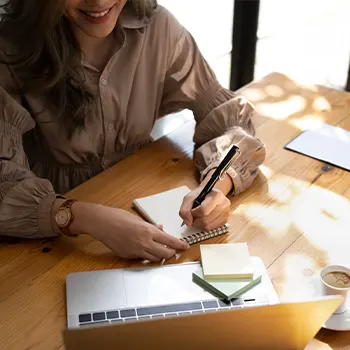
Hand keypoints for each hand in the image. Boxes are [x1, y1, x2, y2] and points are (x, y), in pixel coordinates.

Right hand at [70, 202, 188, 261]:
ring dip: (160, 256)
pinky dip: (148, 256)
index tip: (185, 246)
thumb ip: (151, 227)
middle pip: (165, 253)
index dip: (180, 245)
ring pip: (155, 259)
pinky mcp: (128, 256)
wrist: (102, 223)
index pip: (170, 241)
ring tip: (162, 251)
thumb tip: (161, 229)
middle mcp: (145, 243)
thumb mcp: (139, 219)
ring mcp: (136, 251)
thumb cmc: (119, 217)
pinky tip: (147, 251)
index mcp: (149, 231)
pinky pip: (142, 259)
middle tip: (174, 250)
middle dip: (172, 253)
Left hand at [179, 187, 230, 230]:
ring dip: (198, 224)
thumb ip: (185, 209)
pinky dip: (204, 226)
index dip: (193, 213)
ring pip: (208, 226)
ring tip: (197, 217)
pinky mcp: (225, 221)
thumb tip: (188, 222)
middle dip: (195, 220)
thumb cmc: (201, 195)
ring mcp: (226, 213)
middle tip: (193, 215)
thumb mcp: (190, 197)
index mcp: (216, 195)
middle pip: (205, 220)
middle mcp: (224, 204)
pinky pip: (211, 229)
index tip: (191, 211)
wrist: (211, 194)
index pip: (203, 210)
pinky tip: (203, 219)